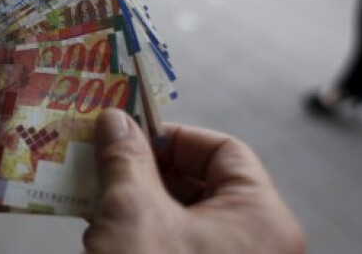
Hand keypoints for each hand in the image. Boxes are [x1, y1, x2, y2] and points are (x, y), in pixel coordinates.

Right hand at [84, 109, 304, 253]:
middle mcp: (259, 244)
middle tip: (107, 161)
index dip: (174, 136)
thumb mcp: (133, 214)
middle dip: (148, 170)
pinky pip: (180, 245)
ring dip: (141, 203)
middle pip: (203, 183)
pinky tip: (108, 234)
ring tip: (99, 199)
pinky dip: (147, 233)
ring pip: (187, 217)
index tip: (131, 134)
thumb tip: (115, 120)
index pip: (225, 150)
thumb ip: (125, 159)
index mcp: (262, 219)